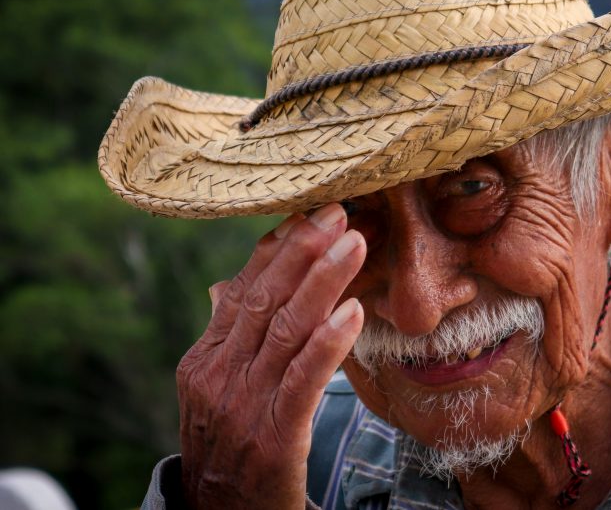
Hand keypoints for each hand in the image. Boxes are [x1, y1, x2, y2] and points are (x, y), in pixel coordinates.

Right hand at [175, 204, 365, 509]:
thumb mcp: (217, 391)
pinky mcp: (274, 437)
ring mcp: (244, 406)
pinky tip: (353, 312)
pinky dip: (328, 343)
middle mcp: (220, 377)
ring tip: (355, 244)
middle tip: (338, 211)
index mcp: (206, 360)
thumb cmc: (229, 447)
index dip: (277, 249)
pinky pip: (303, 380)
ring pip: (286, 331)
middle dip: (303, 251)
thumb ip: (228, 338)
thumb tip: (227, 284)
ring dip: (323, 282)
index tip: (309, 212)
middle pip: (265, 300)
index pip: (244, 291)